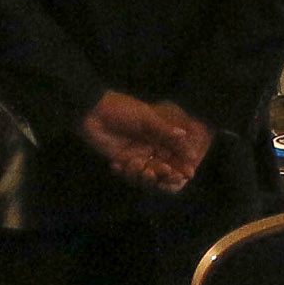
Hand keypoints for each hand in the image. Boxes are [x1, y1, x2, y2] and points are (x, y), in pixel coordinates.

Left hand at [81, 91, 201, 191]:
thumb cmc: (122, 109)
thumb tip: (185, 134)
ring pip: (147, 173)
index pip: (175, 152)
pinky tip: (119, 165)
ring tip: (146, 171)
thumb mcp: (145, 118)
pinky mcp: (120, 161)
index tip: (190, 172)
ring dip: (148, 175)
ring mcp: (135, 154)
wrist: (93, 111)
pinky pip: (129, 173)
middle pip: (163, 166)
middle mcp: (149, 146)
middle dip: (168, 173)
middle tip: (170, 175)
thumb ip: (164, 130)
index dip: (183, 163)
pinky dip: (127, 172)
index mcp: (159, 134)